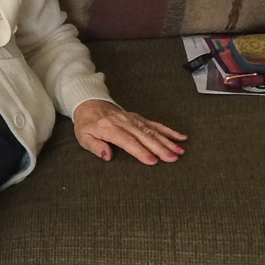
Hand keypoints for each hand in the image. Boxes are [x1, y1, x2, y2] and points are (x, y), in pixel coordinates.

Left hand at [72, 99, 186, 165]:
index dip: (140, 151)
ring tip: (180, 151)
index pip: (127, 141)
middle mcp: (124, 122)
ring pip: (153, 130)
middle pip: (144, 136)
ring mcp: (133, 119)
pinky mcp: (139, 118)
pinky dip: (168, 131)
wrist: (90, 104)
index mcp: (109, 128)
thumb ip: (95, 146)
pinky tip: (180, 137)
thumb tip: (107, 156)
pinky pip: (155, 124)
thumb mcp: (83, 137)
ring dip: (167, 141)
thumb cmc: (87, 124)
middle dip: (160, 148)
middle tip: (172, 158)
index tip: (152, 160)